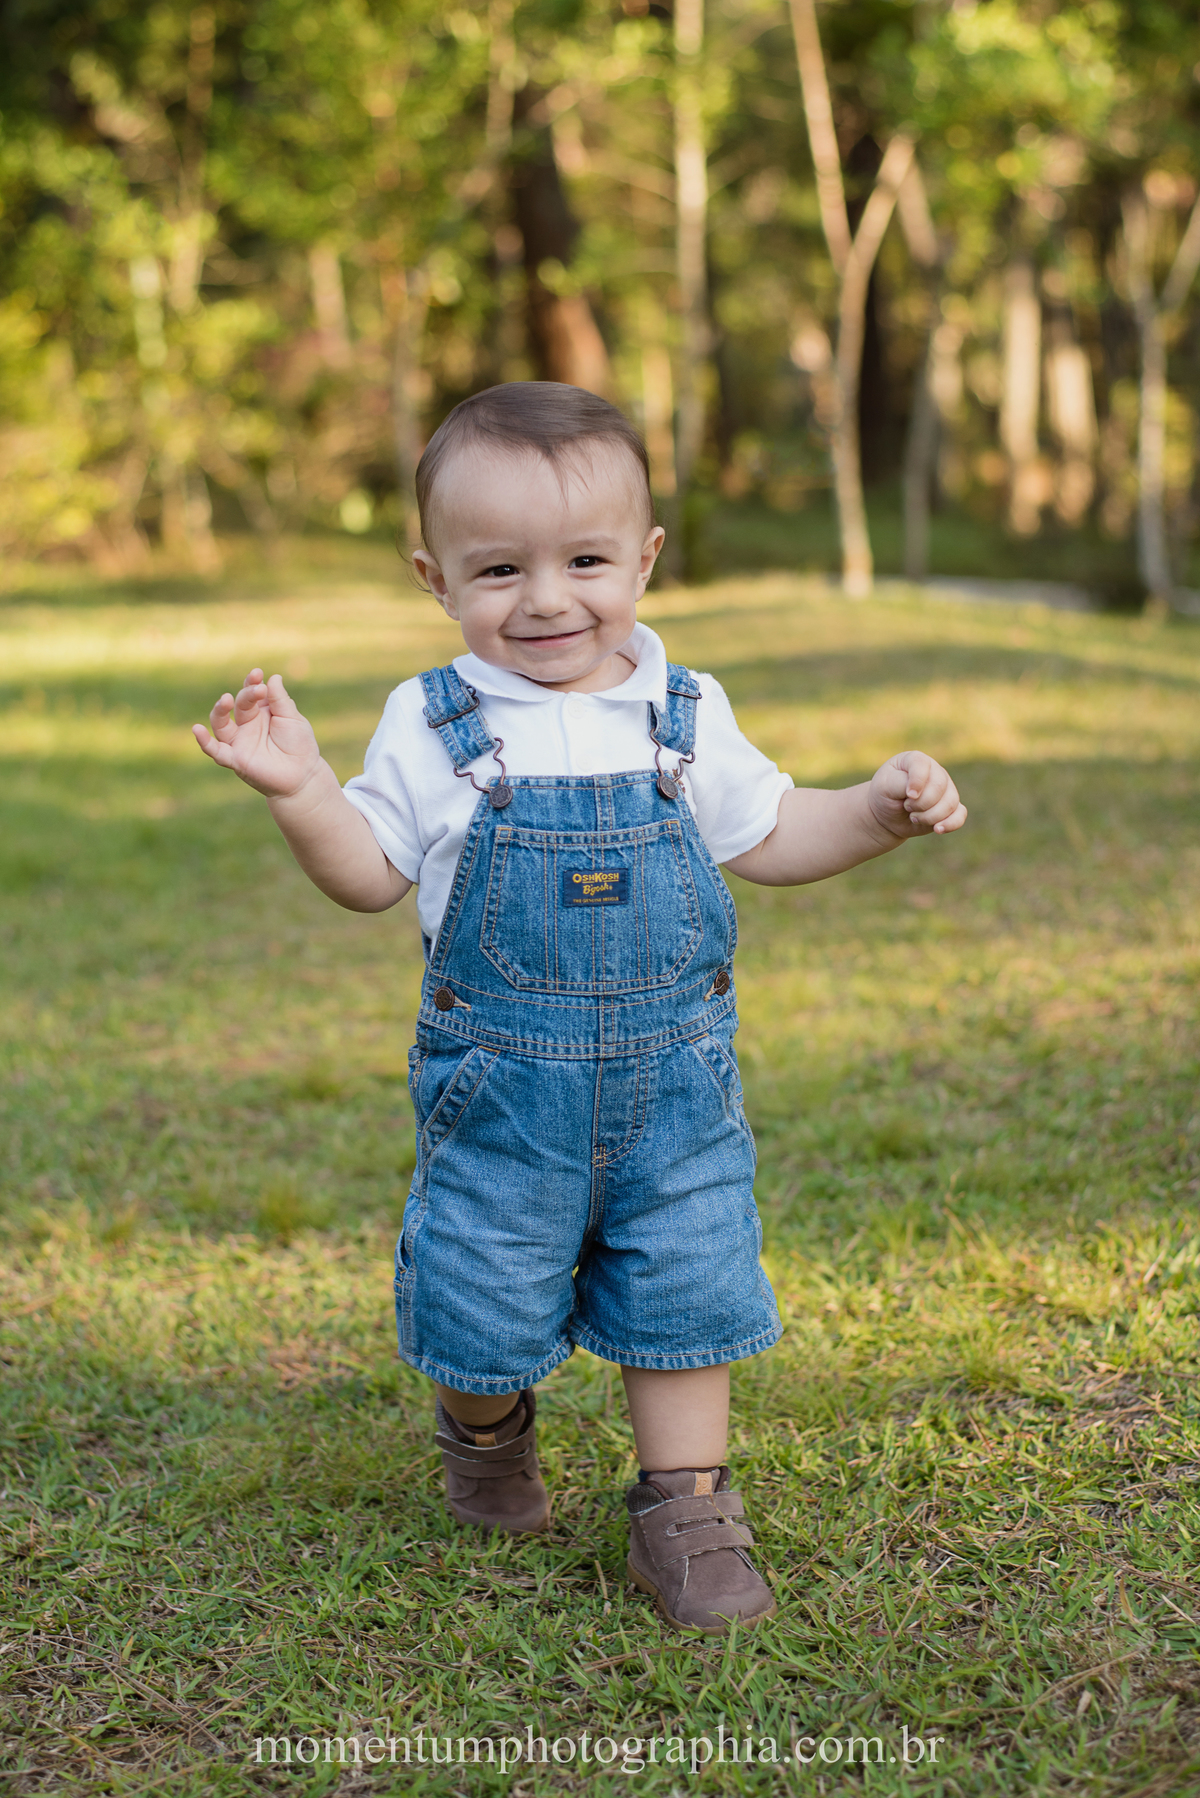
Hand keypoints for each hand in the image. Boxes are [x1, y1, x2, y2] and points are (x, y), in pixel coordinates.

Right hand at [192, 670, 320, 798]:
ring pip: (220, 724)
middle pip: (239, 705)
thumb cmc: (299, 745)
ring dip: (219, 710)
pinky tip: (197, 730)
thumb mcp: (292, 718)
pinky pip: (216, 750)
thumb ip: (280, 699)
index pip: (251, 693)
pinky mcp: (235, 759)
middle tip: (258, 690)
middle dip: (246, 695)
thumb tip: (273, 677)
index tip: (258, 674)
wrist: (303, 776)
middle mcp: (247, 724)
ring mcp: (239, 741)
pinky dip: (205, 742)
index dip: (252, 683)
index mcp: (261, 711)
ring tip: (226, 700)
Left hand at [868, 750, 966, 838]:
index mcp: (916, 760)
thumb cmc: (885, 795)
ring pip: (950, 803)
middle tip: (907, 807)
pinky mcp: (951, 807)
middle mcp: (935, 771)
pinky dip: (950, 824)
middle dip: (921, 803)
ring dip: (930, 816)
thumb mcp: (884, 787)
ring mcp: (946, 789)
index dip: (917, 782)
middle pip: (939, 786)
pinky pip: (960, 814)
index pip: (922, 765)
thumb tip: (917, 793)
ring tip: (914, 817)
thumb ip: (900, 783)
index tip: (908, 795)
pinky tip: (937, 829)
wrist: (887, 815)